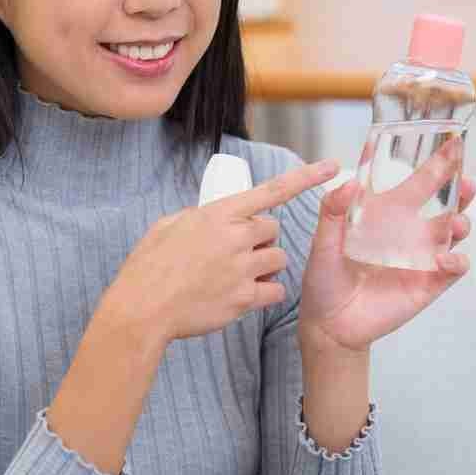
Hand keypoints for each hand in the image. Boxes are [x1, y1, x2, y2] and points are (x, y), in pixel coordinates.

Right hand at [94, 158, 341, 345]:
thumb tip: (215, 218)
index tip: (333, 166)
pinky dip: (264, 294)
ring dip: (264, 266)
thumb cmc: (149, 266)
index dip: (306, 177)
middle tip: (235, 252)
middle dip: (260, 239)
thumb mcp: (169, 226)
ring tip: (235, 275)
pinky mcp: (245, 298)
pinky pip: (274, 291)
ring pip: (278, 260)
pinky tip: (240, 295)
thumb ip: (200, 217)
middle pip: (273, 230)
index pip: (272, 190)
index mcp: (218, 213)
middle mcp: (236, 237)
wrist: (142, 308)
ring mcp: (243, 268)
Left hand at [299, 138, 475, 353]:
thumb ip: (332, 212)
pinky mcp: (428, 284)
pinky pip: (452, 269)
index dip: (435, 165)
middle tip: (466, 181)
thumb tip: (349, 182)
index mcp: (387, 216)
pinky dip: (455, 262)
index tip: (450, 144)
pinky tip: (444, 259)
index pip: (416, 184)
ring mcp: (422, 258)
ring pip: (453, 233)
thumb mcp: (322, 242)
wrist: (328, 324)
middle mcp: (409, 233)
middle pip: (444, 204)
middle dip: (460, 189)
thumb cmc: (325, 279)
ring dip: (461, 223)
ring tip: (455, 222)